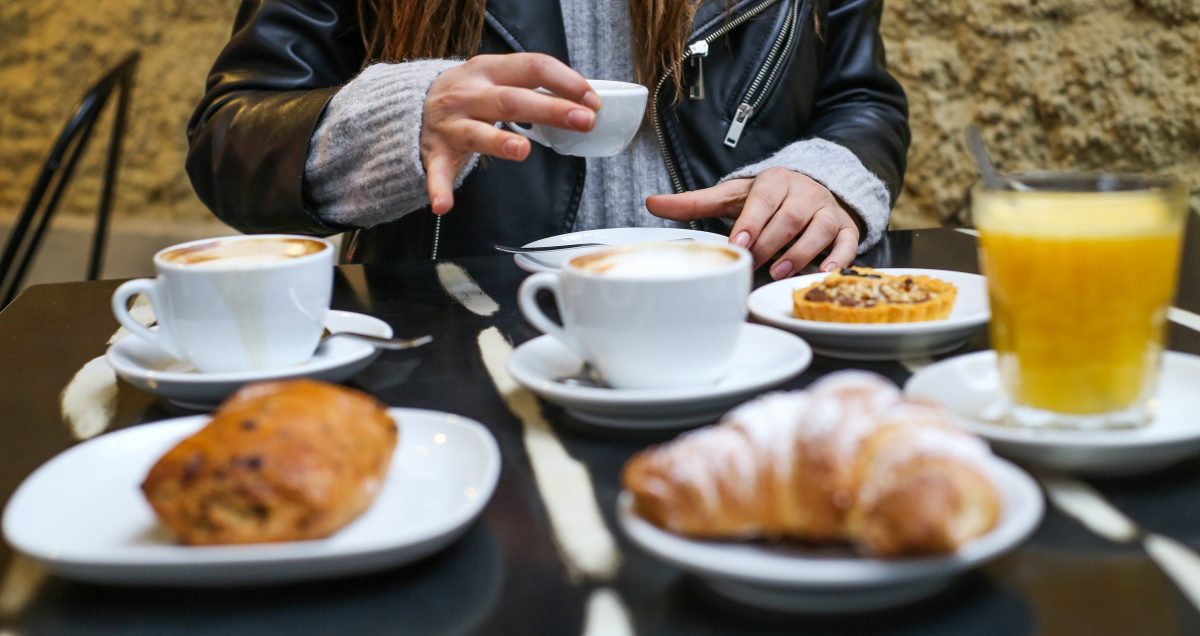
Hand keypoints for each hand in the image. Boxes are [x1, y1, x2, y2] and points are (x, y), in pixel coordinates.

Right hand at [422, 53, 600, 213]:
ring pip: (476, 133)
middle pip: (513, 100)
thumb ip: (532, 87)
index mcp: (490, 70)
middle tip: (583, 121)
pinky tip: (444, 205)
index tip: (592, 100)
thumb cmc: (468, 95)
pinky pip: (437, 171)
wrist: (410, 105)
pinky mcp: (434, 152)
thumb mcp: (496, 77)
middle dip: (550, 109)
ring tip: (522, 151)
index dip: (565, 82)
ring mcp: (451, 124)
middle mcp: (469, 94)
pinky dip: (439, 188)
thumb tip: (582, 102)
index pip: (533, 67)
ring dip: (499, 142)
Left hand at [645, 168, 859, 278]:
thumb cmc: (767, 198)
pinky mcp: (846, 227)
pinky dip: (839, 259)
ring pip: (821, 228)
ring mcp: (828, 210)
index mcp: (775, 181)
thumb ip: (695, 202)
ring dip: (802, 252)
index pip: (764, 199)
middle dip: (772, 242)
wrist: (812, 186)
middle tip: (753, 263)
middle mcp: (805, 193)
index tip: (740, 242)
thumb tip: (651, 202)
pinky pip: (848, 242)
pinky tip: (823, 273)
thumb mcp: (732, 196)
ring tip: (780, 272)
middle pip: (791, 217)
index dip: (753, 221)